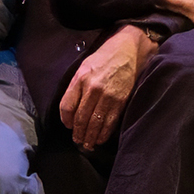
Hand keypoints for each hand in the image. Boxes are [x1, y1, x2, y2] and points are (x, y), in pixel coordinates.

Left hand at [59, 25, 157, 150]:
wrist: (127, 49)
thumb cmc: (103, 58)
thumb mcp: (84, 67)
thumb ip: (76, 87)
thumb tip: (71, 110)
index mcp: (80, 79)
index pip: (67, 106)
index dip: (66, 120)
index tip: (68, 126)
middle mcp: (93, 88)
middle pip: (81, 118)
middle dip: (78, 133)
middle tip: (78, 140)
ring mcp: (107, 95)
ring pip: (95, 123)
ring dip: (90, 136)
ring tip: (87, 144)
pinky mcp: (120, 100)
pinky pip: (110, 121)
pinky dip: (104, 132)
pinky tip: (100, 138)